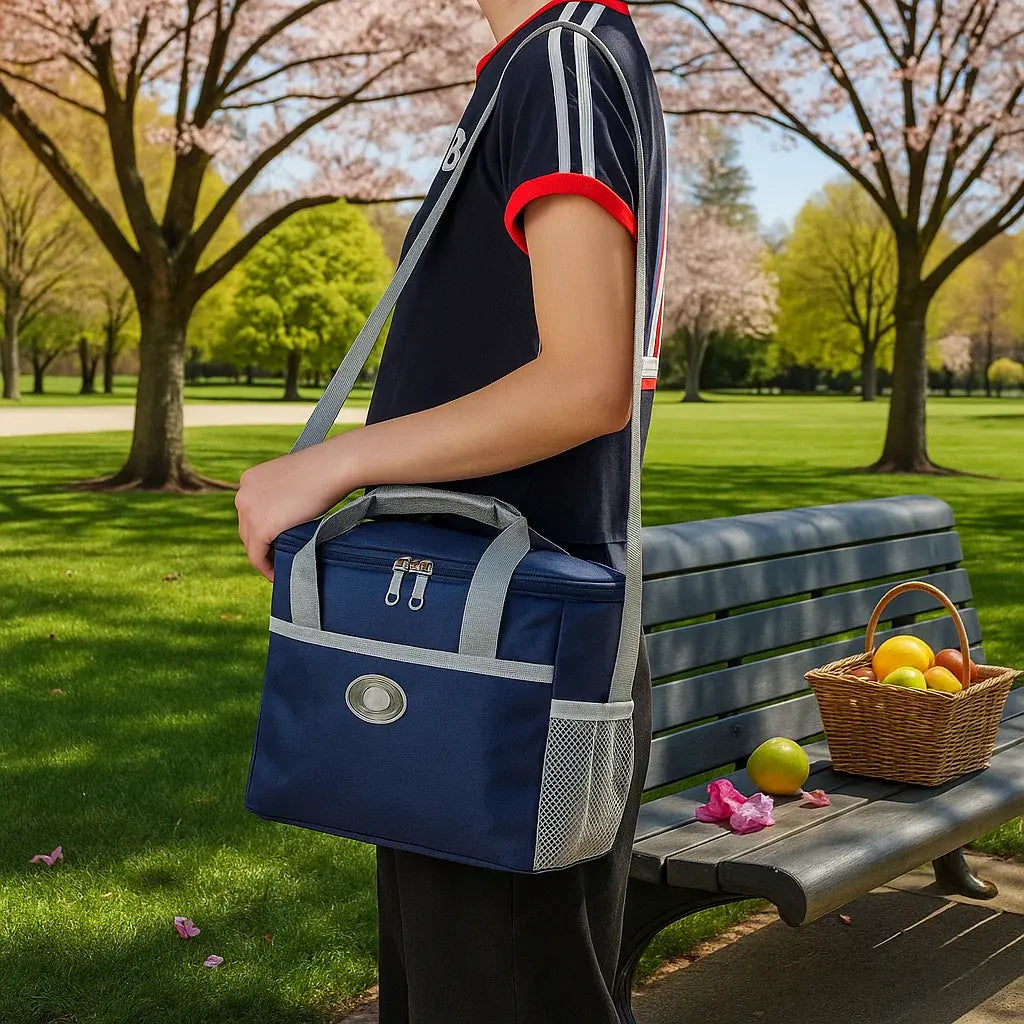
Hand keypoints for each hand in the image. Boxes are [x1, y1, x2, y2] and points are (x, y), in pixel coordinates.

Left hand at [235, 441, 356, 580]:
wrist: (331, 467)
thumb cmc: (322, 470)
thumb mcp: (292, 479)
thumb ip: (282, 494)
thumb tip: (287, 514)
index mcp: (249, 479)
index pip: (250, 512)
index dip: (261, 530)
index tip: (273, 542)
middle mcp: (242, 493)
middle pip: (246, 529)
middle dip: (261, 544)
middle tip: (277, 557)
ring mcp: (249, 511)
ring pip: (250, 544)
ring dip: (263, 557)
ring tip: (278, 567)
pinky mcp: (261, 527)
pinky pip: (257, 556)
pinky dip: (266, 567)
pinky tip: (276, 573)